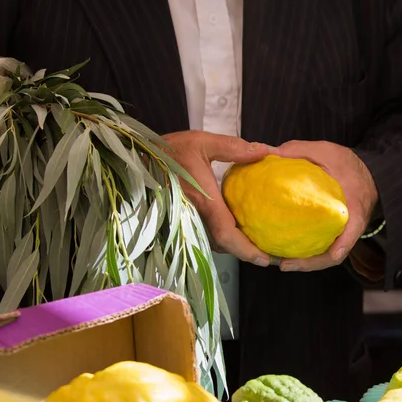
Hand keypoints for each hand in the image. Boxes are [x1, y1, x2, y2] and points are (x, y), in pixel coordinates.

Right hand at [163, 130, 273, 266]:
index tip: (264, 259)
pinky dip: (217, 236)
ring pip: (211, 242)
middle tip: (264, 252)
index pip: (227, 234)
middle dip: (243, 251)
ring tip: (249, 240)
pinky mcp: (178, 220)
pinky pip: (201, 234)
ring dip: (230, 244)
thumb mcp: (202, 142)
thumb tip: (265, 152)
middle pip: (222, 245)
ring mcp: (184, 221)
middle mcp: (193, 217)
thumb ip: (234, 148)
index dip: (246, 250)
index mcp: (203, 201)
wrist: (136, 158)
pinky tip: (228, 226)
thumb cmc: (168, 150)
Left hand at [276, 140, 378, 271]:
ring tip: (281, 263)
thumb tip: (268, 152)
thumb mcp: (325, 151)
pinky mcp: (333, 233)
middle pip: (335, 253)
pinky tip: (285, 252)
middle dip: (311, 263)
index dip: (344, 243)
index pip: (353, 229)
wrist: (366, 174)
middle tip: (285, 264)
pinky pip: (320, 247)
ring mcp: (342, 233)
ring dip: (306, 263)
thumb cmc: (347, 163)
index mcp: (354, 206)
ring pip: (326, 255)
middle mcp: (350, 225)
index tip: (333, 254)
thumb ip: (298, 150)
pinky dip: (305, 254)